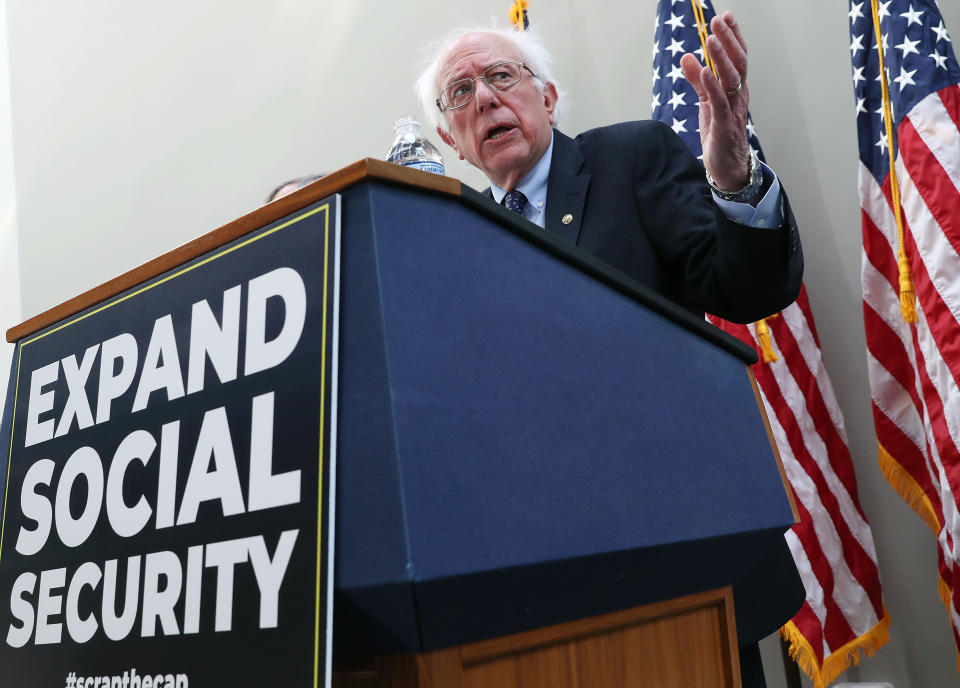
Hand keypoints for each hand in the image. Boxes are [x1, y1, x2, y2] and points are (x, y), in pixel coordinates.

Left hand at [679, 11, 750, 191]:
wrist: (727, 167)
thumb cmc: (719, 133)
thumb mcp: (706, 102)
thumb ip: (697, 80)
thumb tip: (686, 57)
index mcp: (736, 88)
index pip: (738, 57)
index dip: (733, 36)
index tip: (726, 16)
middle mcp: (738, 96)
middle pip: (738, 62)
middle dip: (728, 40)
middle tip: (718, 21)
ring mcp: (733, 110)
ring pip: (731, 79)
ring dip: (721, 58)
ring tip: (711, 40)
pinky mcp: (724, 125)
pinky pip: (719, 102)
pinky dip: (713, 86)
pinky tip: (705, 71)